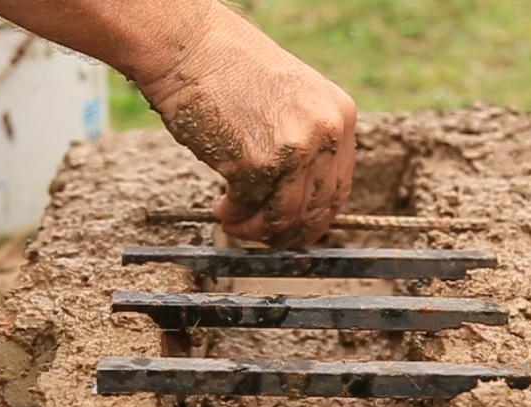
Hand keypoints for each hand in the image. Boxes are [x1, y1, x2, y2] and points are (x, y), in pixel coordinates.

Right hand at [139, 5, 356, 247]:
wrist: (190, 48)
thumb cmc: (231, 69)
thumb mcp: (293, 99)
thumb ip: (306, 140)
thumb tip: (301, 194)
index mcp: (339, 117)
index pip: (339, 187)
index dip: (317, 218)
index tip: (297, 230)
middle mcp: (324, 134)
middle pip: (314, 208)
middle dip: (286, 231)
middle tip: (263, 235)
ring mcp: (293, 150)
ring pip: (283, 216)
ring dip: (256, 229)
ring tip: (235, 222)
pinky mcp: (257, 164)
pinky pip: (249, 207)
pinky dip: (233, 216)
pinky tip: (221, 209)